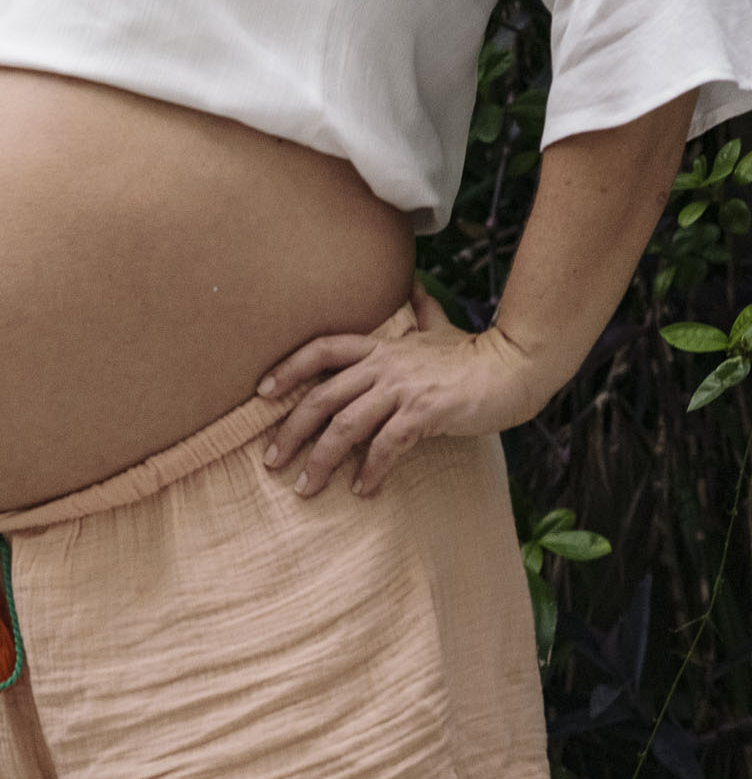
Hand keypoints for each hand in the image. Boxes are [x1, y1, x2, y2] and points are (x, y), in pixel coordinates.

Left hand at [259, 286, 544, 496]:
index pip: (321, 349)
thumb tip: (414, 288)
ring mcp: (403, 387)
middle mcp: (385, 364)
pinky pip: (386, 445)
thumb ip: (420, 313)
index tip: (261, 392)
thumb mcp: (441, 328)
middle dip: (291, 431)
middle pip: (322, 397)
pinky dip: (370, 470)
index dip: (288, 368)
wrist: (517, 368)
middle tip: (272, 462)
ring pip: (346, 426)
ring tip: (306, 487)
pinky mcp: (425, 411)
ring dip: (321, 460)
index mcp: (381, 346)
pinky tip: (362, 489)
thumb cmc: (475, 354)